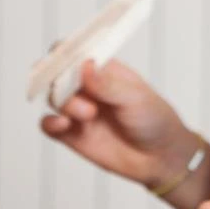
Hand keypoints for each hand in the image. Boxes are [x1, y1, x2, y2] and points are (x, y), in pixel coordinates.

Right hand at [40, 60, 200, 189]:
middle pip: (58, 73)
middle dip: (59, 78)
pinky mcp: (72, 134)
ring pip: (54, 98)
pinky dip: (50, 123)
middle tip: (70, 87)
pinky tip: (62, 124)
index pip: (76, 51)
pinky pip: (49, 125)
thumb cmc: (154, 120)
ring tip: (89, 114)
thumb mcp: (136, 98)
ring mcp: (79, 110)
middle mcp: (88, 88)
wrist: (160, 157)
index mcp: (105, 70)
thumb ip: (108, 84)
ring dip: (65, 103)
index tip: (63, 56)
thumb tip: (86, 64)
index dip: (65, 51)